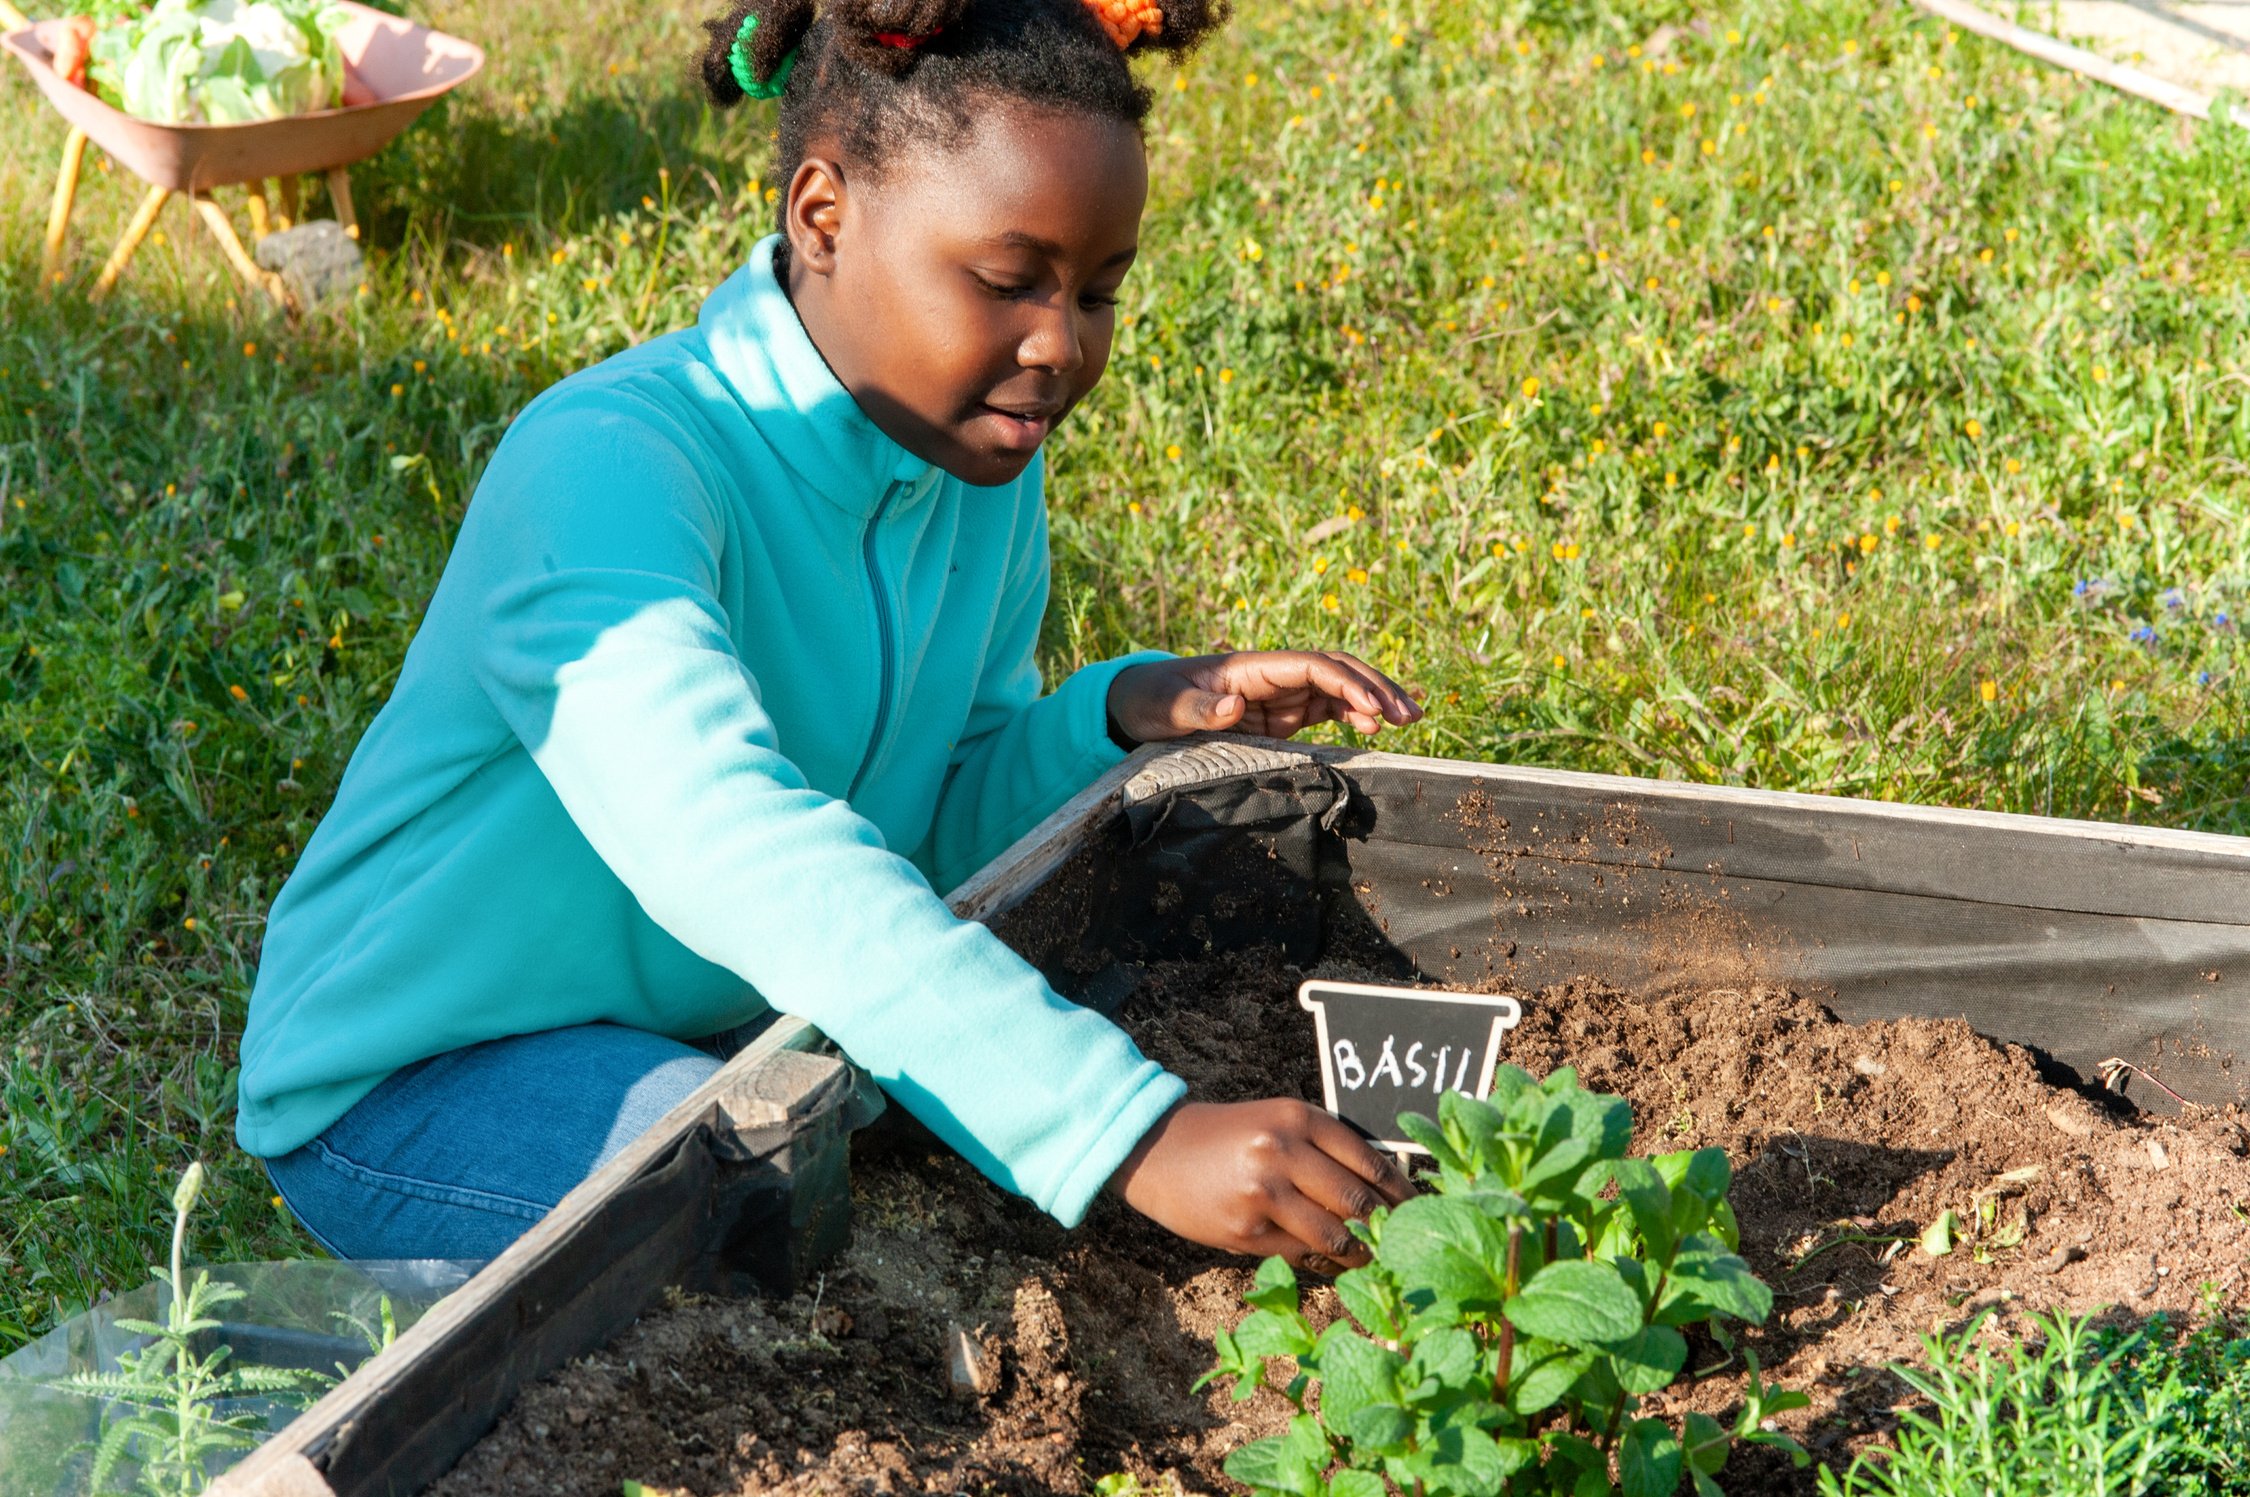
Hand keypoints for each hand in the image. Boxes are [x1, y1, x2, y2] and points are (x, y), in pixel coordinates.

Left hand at [1107, 651, 1423, 744]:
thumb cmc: (1150, 701)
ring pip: (1339, 688)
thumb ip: (1195, 710)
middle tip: (1410, 715)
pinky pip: (1326, 710)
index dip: (1346, 684)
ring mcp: (1279, 696)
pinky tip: (1375, 732)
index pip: (1311, 666)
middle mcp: (1272, 676)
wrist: (1138, 705)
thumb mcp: (1164, 708)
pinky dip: (1354, 716)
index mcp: (1250, 667)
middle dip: (1375, 686)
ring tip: (1407, 722)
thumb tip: (1231, 708)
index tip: (1373, 709)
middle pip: (1336, 670)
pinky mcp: (1279, 716)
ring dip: (1373, 700)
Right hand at [1109, 1098, 1414, 1271]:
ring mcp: (1263, 1193)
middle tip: (1406, 1242)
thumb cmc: (1227, 1136)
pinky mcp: (1245, 1230)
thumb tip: (1383, 1191)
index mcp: (1297, 1117)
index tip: (1419, 1209)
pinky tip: (1335, 1263)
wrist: (1157, 1150)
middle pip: (1357, 1201)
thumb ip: (1321, 1148)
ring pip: (1334, 1235)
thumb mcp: (1275, 1122)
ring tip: (1376, 1260)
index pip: (1368, 1160)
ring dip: (1360, 1253)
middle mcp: (1282, 1150)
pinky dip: (1324, 1262)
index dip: (1401, 1192)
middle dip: (1386, 1227)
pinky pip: (1300, 1254)